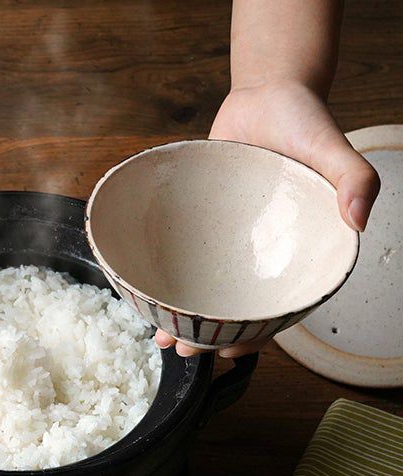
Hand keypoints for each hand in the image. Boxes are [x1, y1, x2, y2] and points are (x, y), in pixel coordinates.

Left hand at [156, 80, 380, 357]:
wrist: (266, 94)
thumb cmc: (305, 120)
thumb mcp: (333, 145)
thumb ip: (354, 177)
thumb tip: (358, 220)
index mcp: (294, 251)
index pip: (276, 307)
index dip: (256, 335)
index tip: (230, 351)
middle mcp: (259, 254)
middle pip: (234, 309)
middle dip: (209, 337)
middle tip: (185, 350)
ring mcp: (228, 244)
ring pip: (205, 292)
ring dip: (184, 319)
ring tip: (162, 337)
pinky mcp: (201, 227)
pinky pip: (183, 260)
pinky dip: (165, 281)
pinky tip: (146, 297)